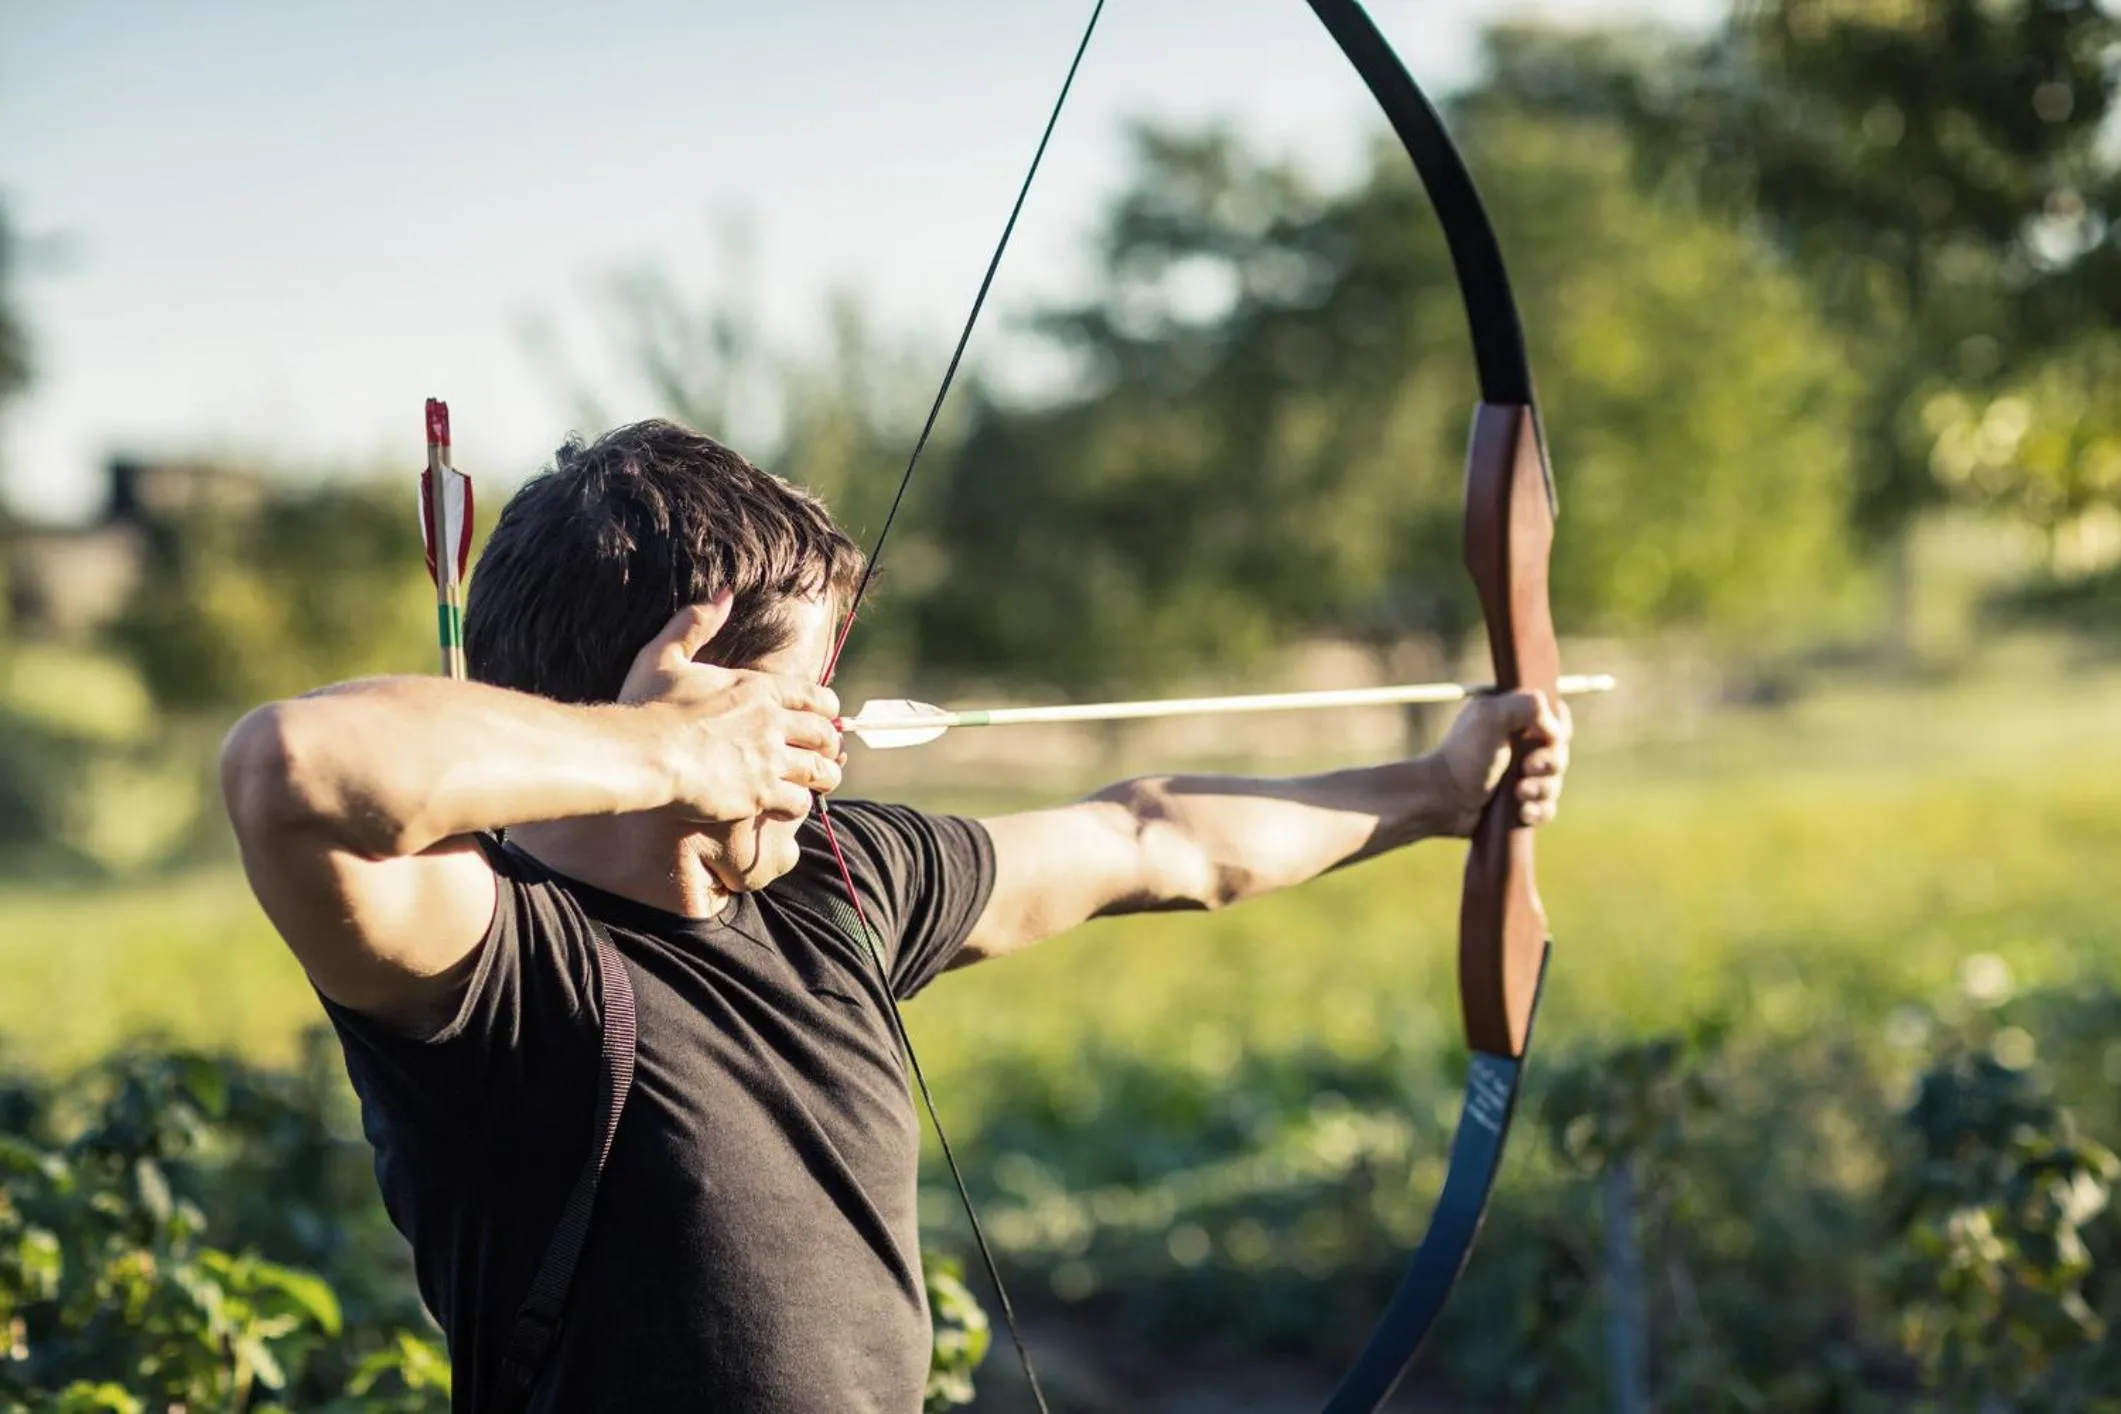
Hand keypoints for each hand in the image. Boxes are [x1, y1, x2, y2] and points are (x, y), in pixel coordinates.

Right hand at [619, 594, 842, 824]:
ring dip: (822, 777)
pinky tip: (787, 805)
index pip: (815, 696)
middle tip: (823, 754)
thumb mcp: (665, 655)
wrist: (642, 754)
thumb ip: (696, 623)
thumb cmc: (648, 706)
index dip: (825, 708)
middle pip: (824, 734)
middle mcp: (772, 721)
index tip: (823, 717)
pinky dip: (798, 804)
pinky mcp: (761, 793)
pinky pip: (799, 801)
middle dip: (828, 745)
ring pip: (820, 770)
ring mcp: (770, 759)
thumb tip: (724, 593)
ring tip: (817, 783)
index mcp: (757, 688)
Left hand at [1427, 689, 1570, 836]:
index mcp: (1514, 719)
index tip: (1546, 739)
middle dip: (1549, 763)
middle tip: (1527, 768)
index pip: (1557, 719)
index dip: (1558, 731)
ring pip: (1555, 784)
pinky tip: (1522, 812)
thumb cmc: (1463, 756)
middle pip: (1560, 753)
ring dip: (1541, 790)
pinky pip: (1546, 809)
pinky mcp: (1519, 804)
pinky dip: (1538, 811)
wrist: (1442, 799)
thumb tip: (1555, 730)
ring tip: (1518, 794)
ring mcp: (1520, 777)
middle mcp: (1519, 746)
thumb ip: (1527, 705)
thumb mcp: (1490, 716)